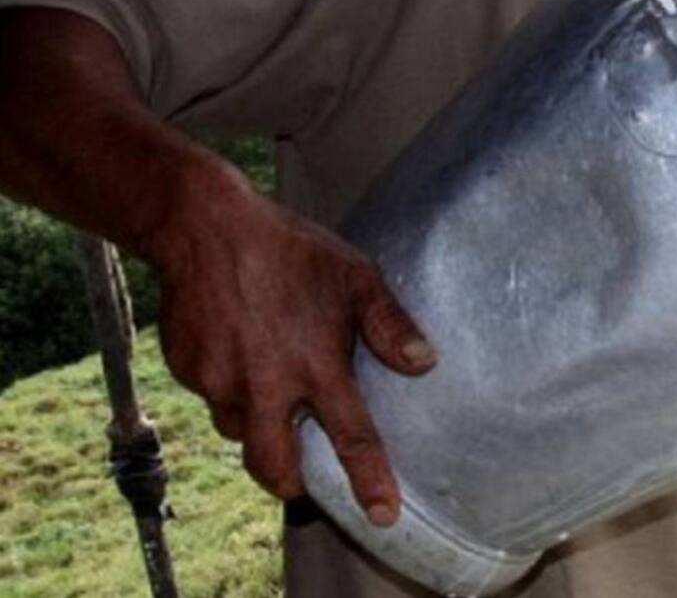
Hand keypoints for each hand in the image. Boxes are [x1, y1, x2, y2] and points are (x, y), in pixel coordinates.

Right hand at [152, 163, 435, 525]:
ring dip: (258, 420)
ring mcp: (219, 381)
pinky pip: (211, 394)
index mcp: (315, 366)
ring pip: (240, 428)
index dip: (369, 481)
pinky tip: (237, 344)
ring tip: (268, 378)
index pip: (351, 439)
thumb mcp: (354, 276)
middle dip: (289, 481)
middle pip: (274, 467)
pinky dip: (227, 384)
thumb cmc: (289, 248)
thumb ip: (390, 324)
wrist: (202, 224)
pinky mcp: (186, 370)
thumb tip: (424, 362)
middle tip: (300, 472)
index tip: (382, 516)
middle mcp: (265, 384)